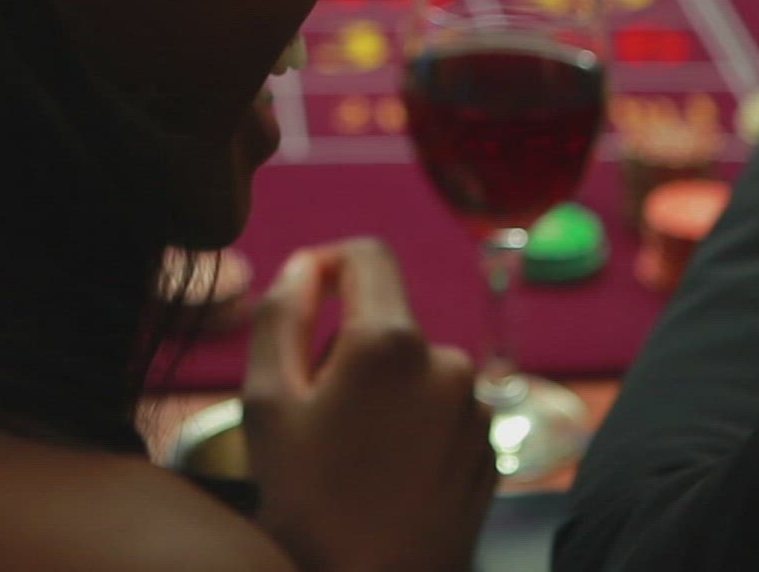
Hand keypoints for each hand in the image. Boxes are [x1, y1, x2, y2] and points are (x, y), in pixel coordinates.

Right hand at [244, 239, 495, 571]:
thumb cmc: (309, 504)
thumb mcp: (268, 402)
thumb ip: (281, 314)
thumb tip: (305, 265)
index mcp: (391, 342)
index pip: (368, 255)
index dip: (329, 265)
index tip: (307, 298)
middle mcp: (447, 362)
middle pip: (387, 322)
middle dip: (348, 352)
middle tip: (317, 419)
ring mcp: (476, 408)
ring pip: (415, 371)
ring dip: (383, 395)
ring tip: (353, 460)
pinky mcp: (491, 447)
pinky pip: (443, 411)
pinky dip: (414, 427)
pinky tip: (389, 479)